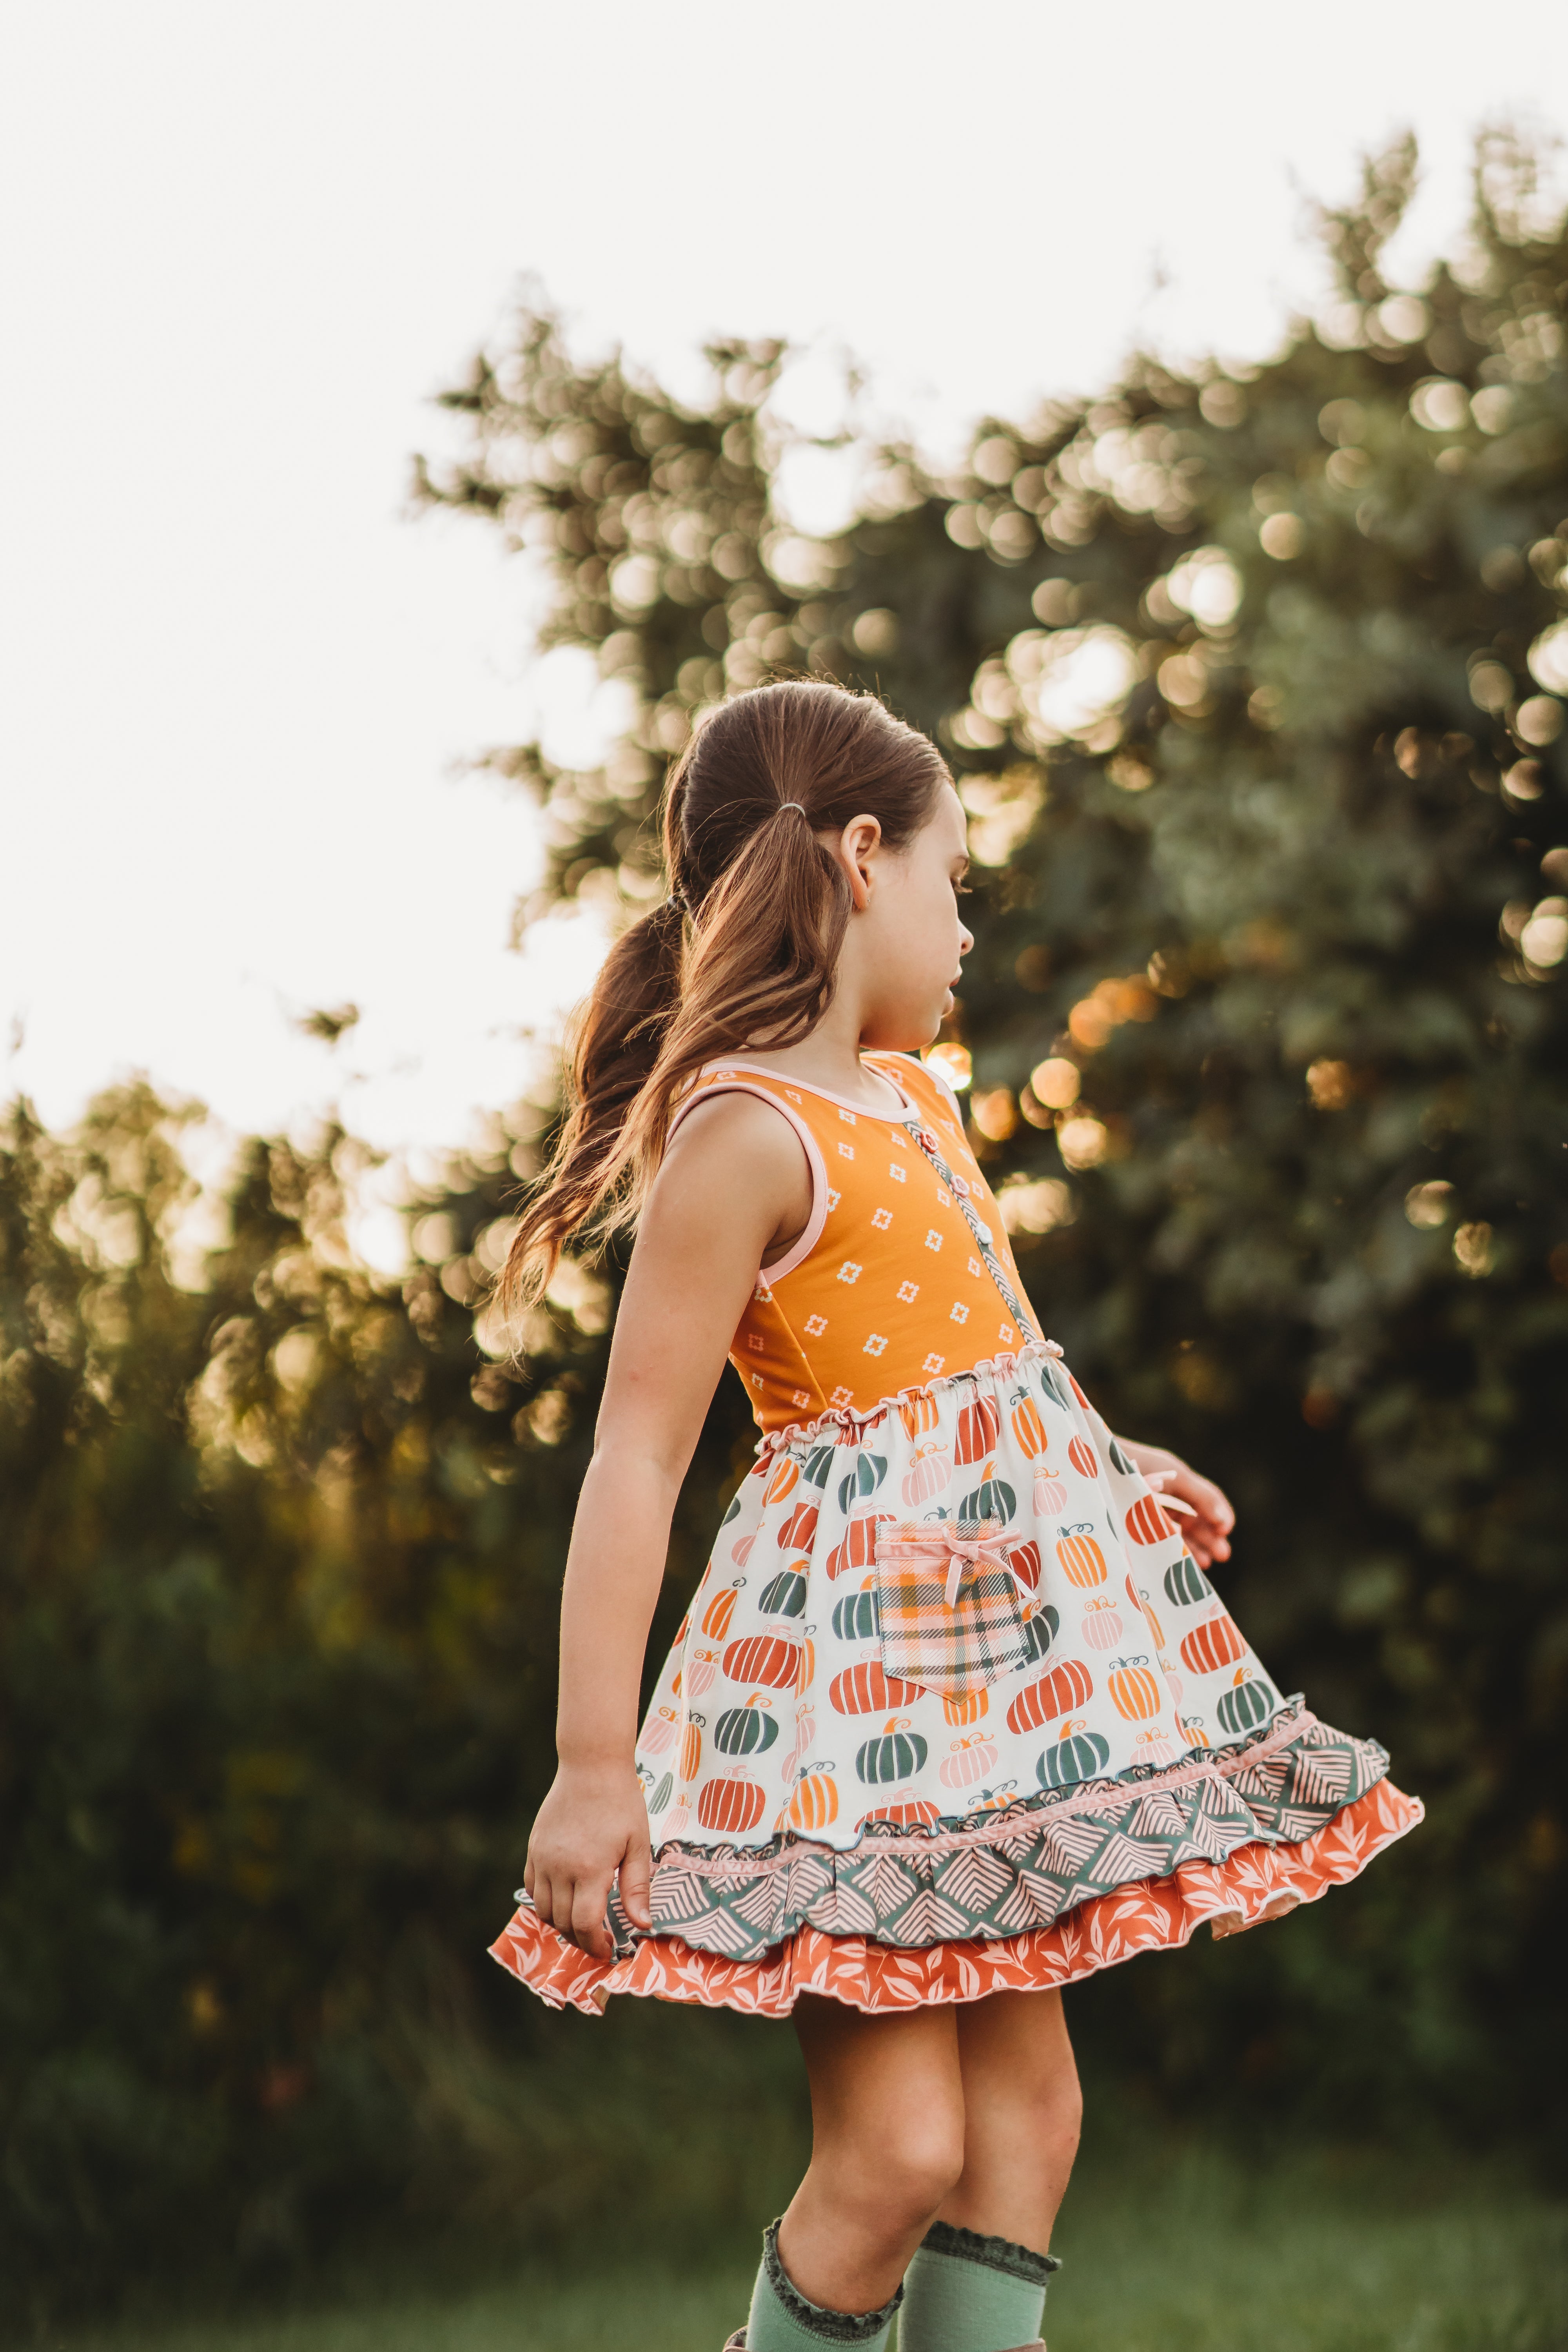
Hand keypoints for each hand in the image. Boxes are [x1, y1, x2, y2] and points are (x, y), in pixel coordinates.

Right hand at [523, 1761, 653, 1959]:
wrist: (592, 1766)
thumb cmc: (622, 1804)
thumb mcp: (638, 1845)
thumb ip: (637, 1888)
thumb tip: (642, 1926)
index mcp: (590, 1868)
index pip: (584, 1924)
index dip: (595, 1945)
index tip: (608, 1951)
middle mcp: (560, 1867)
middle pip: (562, 1922)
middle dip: (581, 1939)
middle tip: (599, 1940)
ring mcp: (543, 1858)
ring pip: (543, 1910)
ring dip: (561, 1924)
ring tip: (583, 1922)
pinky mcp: (534, 1849)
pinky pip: (532, 1888)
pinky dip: (545, 1902)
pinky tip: (564, 1898)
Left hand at [1116, 1439, 1234, 1570]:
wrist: (1091, 1466)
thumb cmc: (1132, 1464)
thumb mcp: (1172, 1476)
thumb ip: (1200, 1496)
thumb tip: (1222, 1521)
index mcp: (1177, 1479)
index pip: (1208, 1498)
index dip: (1219, 1514)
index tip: (1225, 1530)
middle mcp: (1167, 1494)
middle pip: (1197, 1518)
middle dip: (1211, 1537)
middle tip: (1223, 1555)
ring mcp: (1153, 1508)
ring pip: (1182, 1531)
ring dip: (1196, 1547)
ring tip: (1207, 1563)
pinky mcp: (1138, 1522)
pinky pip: (1163, 1538)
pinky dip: (1175, 1549)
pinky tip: (1183, 1562)